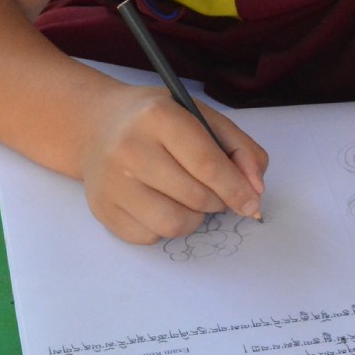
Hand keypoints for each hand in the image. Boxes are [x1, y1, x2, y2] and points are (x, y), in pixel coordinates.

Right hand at [77, 82, 267, 242]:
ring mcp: (111, 182)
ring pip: (173, 224)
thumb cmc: (159, 120)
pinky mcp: (102, 209)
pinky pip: (150, 237)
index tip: (252, 203)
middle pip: (194, 196)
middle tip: (215, 191)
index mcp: (158, 117)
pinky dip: (166, 227)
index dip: (236, 188)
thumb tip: (255, 190)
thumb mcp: (202, 117)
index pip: (206, 164)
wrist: (98, 125)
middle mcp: (129, 148)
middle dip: (217, 201)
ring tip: (190, 199)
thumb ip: (239, 148)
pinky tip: (162, 203)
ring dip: (194, 219)